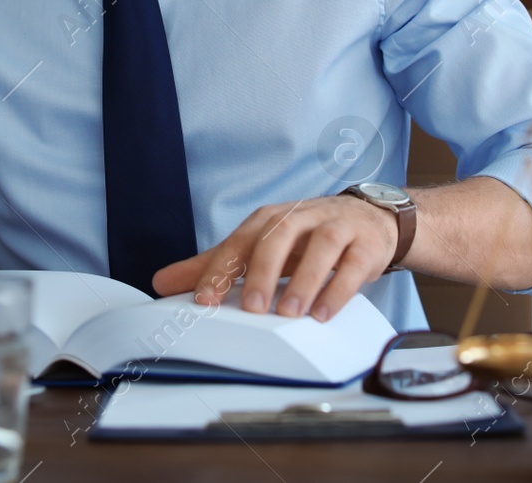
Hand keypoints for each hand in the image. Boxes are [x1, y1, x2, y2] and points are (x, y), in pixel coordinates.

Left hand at [151, 193, 400, 321]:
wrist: (368, 219)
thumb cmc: (307, 236)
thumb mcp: (261, 246)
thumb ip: (217, 265)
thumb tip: (162, 282)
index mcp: (270, 220)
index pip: (241, 241)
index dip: (221, 268)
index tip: (204, 299)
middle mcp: (301, 217)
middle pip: (278, 237)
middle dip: (263, 272)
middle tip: (253, 308)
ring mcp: (336, 227)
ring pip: (321, 247)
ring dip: (304, 280)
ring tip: (290, 313)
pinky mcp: (364, 244)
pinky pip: (353, 264)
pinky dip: (339, 289)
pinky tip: (324, 313)